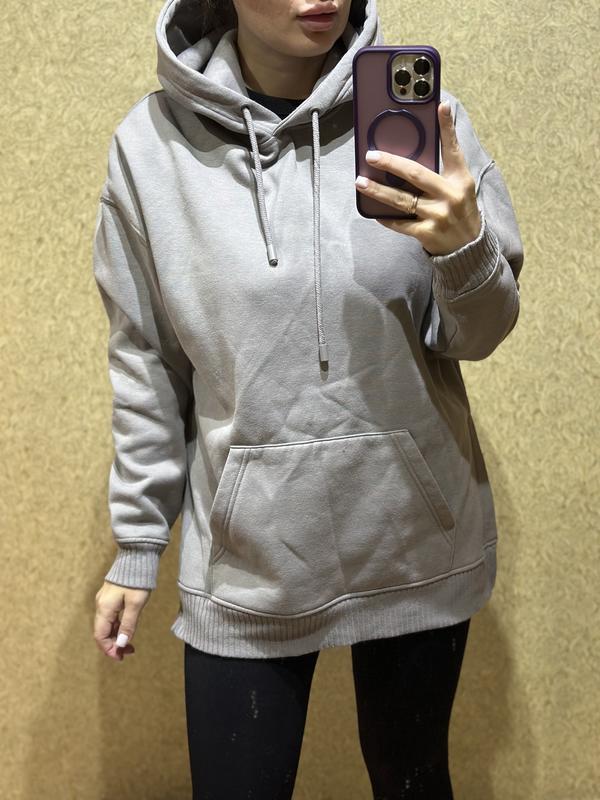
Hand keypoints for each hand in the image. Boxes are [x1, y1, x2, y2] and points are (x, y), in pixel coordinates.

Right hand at [94, 581, 150, 660]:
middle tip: (129, 652)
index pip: (100, 636)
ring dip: (116, 636)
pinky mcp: (111, 596)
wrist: (137, 556)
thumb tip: (122, 644)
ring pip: (107, 624)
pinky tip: (127, 629)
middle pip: (102, 632)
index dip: (109, 649)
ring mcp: (105, 600)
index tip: (122, 657)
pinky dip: (117, 626)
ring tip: (130, 643)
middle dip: (114, 644)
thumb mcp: (136, 604)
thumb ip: (128, 625)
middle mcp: (101, 605)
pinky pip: (111, 616)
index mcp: (104, 608)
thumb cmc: (137, 580)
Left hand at [355, 101, 481, 256]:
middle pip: (416, 174)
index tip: (440, 106)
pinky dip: (386, 218)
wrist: (470, 249)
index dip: (447, 128)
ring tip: (361, 182)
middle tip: (371, 156)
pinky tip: (373, 212)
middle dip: (391, 163)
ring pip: (402, 200)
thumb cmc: (460, 212)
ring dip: (378, 190)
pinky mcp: (427, 233)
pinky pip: (400, 224)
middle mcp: (449, 196)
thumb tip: (415, 153)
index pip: (453, 149)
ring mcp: (438, 215)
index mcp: (460, 180)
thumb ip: (443, 171)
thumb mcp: (460, 188)